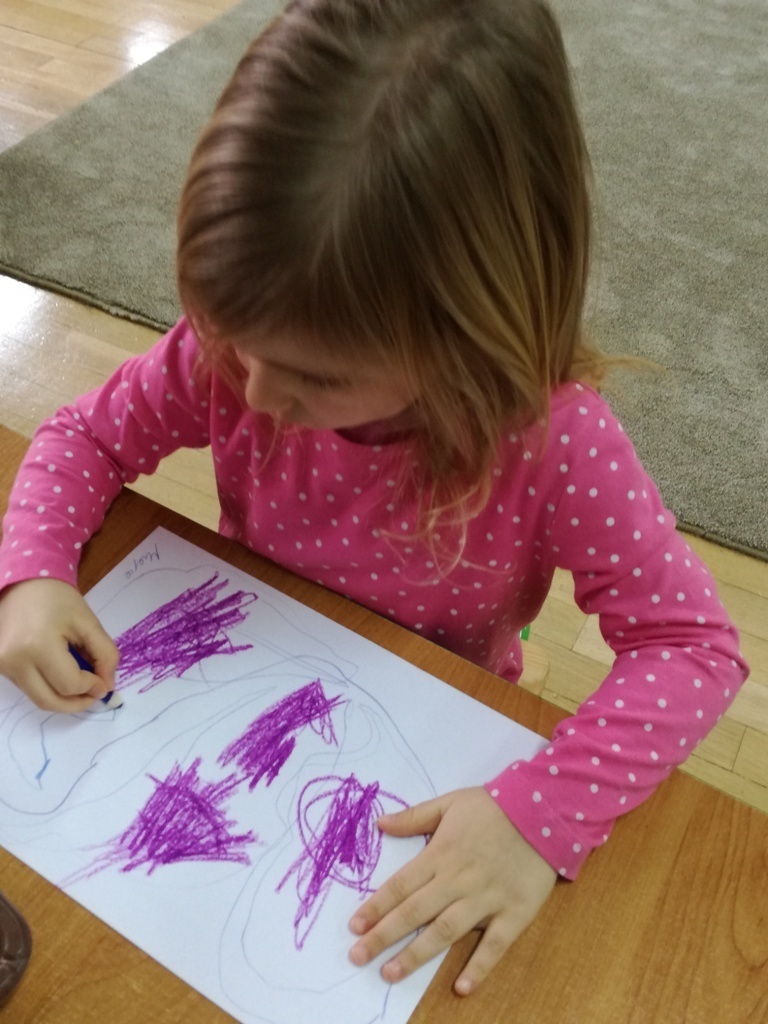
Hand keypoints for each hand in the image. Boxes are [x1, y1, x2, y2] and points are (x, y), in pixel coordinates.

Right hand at [0, 579, 118, 711]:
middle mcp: (13, 660)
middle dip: (78, 703)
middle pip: (50, 701)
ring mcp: (2, 666)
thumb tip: (107, 686)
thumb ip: (104, 654)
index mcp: (36, 645)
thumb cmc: (58, 599)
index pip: (69, 684)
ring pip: (38, 698)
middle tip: (96, 694)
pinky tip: (63, 677)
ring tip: (83, 686)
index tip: (105, 681)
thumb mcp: (88, 622)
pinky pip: (28, 688)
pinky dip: (49, 688)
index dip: (92, 687)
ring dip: (63, 699)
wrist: (24, 584)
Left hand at [348, 786, 556, 994]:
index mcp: (441, 854)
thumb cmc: (493, 807)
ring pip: (446, 931)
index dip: (376, 906)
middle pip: (415, 912)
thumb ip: (415, 817)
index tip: (354, 926)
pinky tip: (461, 988)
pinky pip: (495, 945)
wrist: (545, 810)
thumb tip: (380, 824)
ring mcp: (486, 899)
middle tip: (358, 956)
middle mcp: (458, 880)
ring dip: (417, 954)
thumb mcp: (450, 802)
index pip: (401, 885)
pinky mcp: (514, 913)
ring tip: (390, 973)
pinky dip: (479, 967)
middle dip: (384, 935)